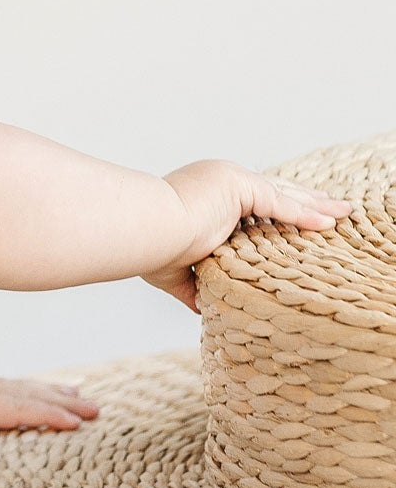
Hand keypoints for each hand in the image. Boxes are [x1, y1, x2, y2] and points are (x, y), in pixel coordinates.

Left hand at [0, 350, 100, 449]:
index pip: (15, 410)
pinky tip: (43, 390)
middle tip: (98, 413)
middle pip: (27, 396)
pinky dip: (33, 388)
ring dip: (54, 394)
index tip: (80, 424)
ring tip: (85, 398)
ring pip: (23, 389)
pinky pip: (10, 387)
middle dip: (64, 404)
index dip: (48, 417)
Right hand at [144, 159, 353, 312]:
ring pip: (284, 194)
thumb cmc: (149, 249)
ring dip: (316, 204)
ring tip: (343, 212)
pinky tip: (328, 222)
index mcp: (208, 198)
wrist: (144, 231)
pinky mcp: (237, 185)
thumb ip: (192, 285)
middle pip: (277, 193)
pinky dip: (305, 213)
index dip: (281, 211)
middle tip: (335, 209)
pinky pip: (279, 203)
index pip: (254, 204)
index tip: (302, 220)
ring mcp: (230, 179)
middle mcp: (221, 181)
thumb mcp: (174, 271)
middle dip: (308, 202)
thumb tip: (203, 309)